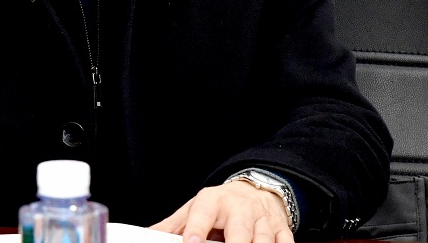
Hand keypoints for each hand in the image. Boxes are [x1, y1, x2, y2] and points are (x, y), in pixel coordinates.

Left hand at [150, 181, 294, 242]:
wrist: (255, 190)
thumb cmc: (219, 206)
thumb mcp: (194, 209)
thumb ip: (172, 227)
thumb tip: (146, 235)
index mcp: (213, 201)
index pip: (203, 213)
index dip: (197, 229)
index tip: (192, 242)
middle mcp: (240, 208)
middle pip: (240, 230)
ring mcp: (262, 219)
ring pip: (263, 239)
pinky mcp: (280, 229)